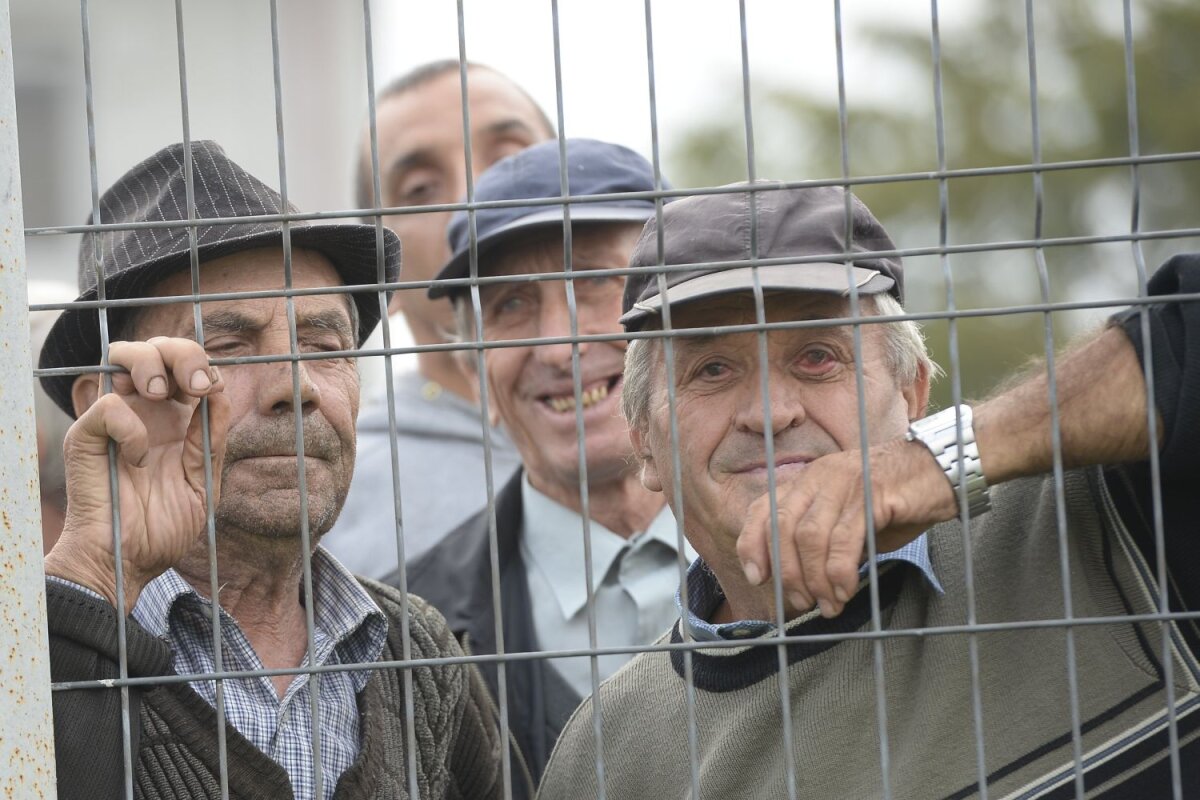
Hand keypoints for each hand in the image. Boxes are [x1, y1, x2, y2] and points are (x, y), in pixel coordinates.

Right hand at [43, 337, 230, 609]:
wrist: (129, 563)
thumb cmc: (162, 529)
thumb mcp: (203, 482)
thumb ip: (211, 439)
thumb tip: (219, 389)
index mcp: (175, 419)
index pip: (186, 367)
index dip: (202, 365)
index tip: (213, 388)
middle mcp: (145, 411)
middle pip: (157, 348)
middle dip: (182, 352)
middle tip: (196, 384)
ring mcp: (115, 419)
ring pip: (124, 354)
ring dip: (150, 364)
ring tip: (164, 394)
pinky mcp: (86, 434)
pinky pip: (109, 404)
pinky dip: (131, 426)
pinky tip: (137, 459)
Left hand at [737, 438, 957, 618]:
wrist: (940, 472)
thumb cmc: (894, 502)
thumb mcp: (849, 522)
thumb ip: (823, 544)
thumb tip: (803, 586)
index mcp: (807, 481)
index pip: (763, 510)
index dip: (752, 545)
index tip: (757, 578)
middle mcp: (819, 476)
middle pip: (782, 527)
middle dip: (787, 572)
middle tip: (802, 602)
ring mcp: (844, 481)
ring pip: (810, 536)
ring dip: (815, 578)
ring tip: (829, 603)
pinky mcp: (872, 492)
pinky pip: (845, 539)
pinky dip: (840, 572)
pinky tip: (846, 589)